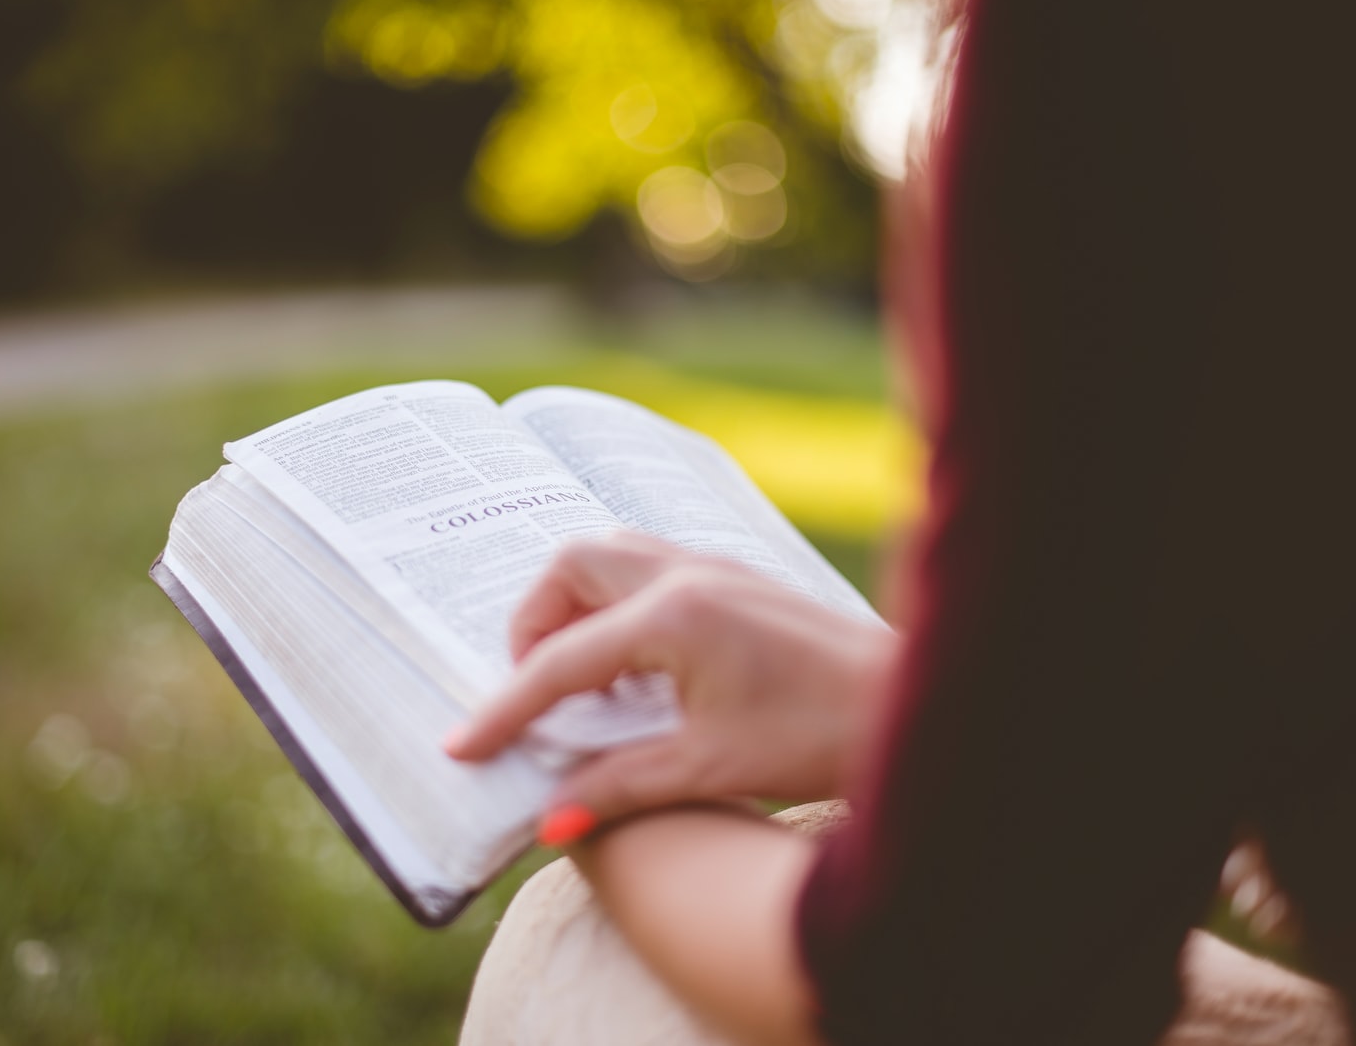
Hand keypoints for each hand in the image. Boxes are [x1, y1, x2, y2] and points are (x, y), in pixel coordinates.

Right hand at [445, 532, 895, 836]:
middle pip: (571, 566)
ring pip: (610, 555)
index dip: (504, 709)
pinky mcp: (736, 578)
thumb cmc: (822, 736)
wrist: (913, 709)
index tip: (463, 746)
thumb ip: (618, 787)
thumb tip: (549, 821)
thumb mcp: (709, 769)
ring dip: (576, 606)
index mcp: (673, 617)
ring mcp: (715, 567)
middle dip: (534, 624)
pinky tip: (636, 668)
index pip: (559, 660)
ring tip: (580, 678)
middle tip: (535, 692)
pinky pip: (648, 568)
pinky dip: (617, 605)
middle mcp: (687, 575)